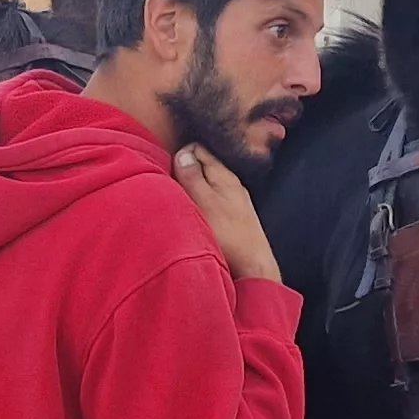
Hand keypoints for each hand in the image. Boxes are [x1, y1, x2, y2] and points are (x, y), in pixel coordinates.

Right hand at [173, 147, 280, 283]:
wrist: (253, 269)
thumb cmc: (228, 236)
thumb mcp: (204, 202)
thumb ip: (193, 177)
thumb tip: (183, 153)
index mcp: (224, 175)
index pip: (198, 149)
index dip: (180, 155)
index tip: (166, 168)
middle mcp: (232, 184)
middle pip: (203, 166)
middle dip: (185, 171)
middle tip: (169, 185)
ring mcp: (235, 202)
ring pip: (208, 185)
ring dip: (192, 189)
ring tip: (179, 201)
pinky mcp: (235, 219)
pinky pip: (212, 201)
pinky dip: (201, 203)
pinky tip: (195, 215)